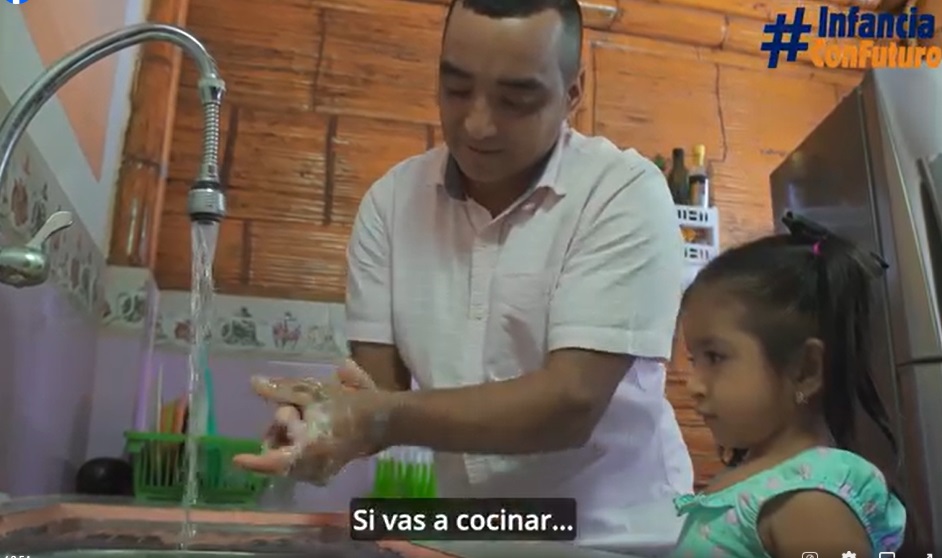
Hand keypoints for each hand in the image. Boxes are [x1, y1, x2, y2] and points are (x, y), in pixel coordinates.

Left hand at [232, 360, 389, 484]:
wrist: (384, 419)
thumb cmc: (349, 405)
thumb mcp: (313, 393)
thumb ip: (281, 391)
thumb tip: (254, 383)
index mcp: (306, 451)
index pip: (272, 462)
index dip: (253, 462)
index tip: (237, 459)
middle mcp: (312, 469)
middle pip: (279, 455)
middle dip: (279, 433)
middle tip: (292, 412)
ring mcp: (321, 472)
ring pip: (290, 458)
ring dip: (289, 438)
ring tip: (305, 415)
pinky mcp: (329, 470)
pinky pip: (303, 462)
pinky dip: (300, 445)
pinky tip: (309, 426)